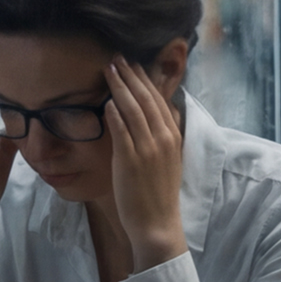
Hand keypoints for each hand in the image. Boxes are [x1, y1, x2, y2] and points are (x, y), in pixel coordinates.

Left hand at [101, 58, 186, 270]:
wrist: (158, 223)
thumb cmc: (159, 194)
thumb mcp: (168, 161)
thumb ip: (162, 137)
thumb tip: (158, 116)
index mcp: (173, 137)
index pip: (159, 100)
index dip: (146, 80)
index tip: (134, 65)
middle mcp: (164, 139)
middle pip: (146, 99)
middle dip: (131, 76)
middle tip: (118, 58)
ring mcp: (148, 149)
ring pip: (134, 110)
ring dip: (121, 87)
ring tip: (109, 70)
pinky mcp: (131, 160)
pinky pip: (122, 131)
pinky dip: (115, 113)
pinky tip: (107, 100)